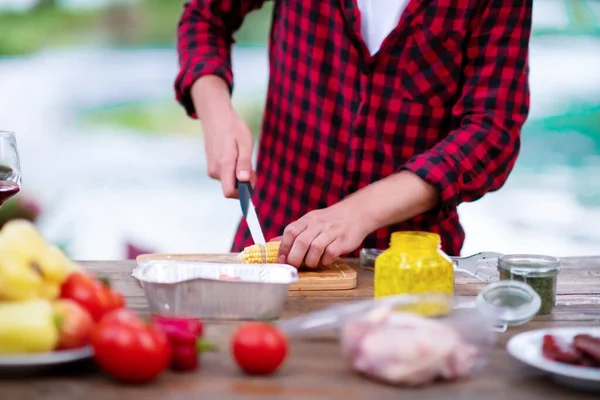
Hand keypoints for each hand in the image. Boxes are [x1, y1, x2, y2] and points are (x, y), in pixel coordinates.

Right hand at [191, 75, 255, 198]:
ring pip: (230, 183)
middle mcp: (214, 170)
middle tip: (252, 168)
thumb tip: (244, 180)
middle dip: (245, 185)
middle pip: (232, 190)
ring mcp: (211, 169)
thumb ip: (244, 163)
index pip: (229, 192)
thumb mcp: (245, 142)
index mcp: (224, 165)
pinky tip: (236, 158)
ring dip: (240, 177)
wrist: (216, 117)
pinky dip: (234, 173)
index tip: (253, 183)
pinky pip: (226, 177)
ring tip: (243, 158)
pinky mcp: (211, 168)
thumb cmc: (233, 128)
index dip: (243, 194)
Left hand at [277, 203, 372, 267]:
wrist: (356, 213)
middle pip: (301, 242)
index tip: (282, 259)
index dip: (283, 247)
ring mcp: (331, 232)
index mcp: (307, 220)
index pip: (290, 231)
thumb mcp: (311, 221)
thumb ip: (294, 233)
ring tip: (311, 264)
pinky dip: (325, 261)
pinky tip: (325, 260)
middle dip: (294, 258)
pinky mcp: (342, 241)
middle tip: (294, 266)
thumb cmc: (330, 221)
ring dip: (310, 261)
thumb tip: (274, 242)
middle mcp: (318, 224)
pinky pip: (330, 253)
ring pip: (315, 248)